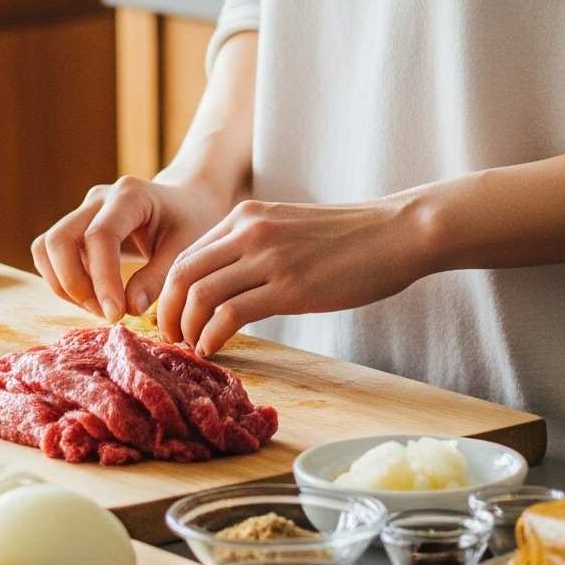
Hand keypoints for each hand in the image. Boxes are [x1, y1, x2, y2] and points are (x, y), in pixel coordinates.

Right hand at [32, 174, 235, 322]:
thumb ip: (158, 278)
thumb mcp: (187, 249)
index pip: (99, 237)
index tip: (116, 315)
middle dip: (74, 284)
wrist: (187, 201)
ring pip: (47, 247)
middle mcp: (98, 198)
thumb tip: (129, 308)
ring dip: (64, 284)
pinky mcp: (76, 227)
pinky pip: (51, 254)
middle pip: (59, 239)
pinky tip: (93, 298)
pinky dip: (63, 280)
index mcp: (130, 196)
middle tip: (106, 313)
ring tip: (100, 308)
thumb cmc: (192, 222)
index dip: (102, 280)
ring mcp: (83, 211)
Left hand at [159, 192, 437, 356]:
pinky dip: (213, 336)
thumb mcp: (289, 229)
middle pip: (182, 274)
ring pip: (200, 295)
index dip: (170, 292)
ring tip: (191, 348)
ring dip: (187, 328)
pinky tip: (214, 349)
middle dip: (168, 312)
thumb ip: (254, 248)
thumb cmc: (350, 238)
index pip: (187, 255)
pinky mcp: (289, 287)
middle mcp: (249, 231)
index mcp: (245, 216)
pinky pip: (231, 314)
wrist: (397, 232)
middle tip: (170, 340)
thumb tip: (228, 286)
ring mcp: (268, 257)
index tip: (172, 319)